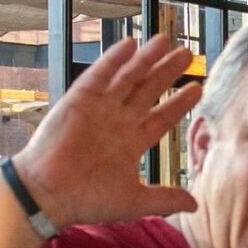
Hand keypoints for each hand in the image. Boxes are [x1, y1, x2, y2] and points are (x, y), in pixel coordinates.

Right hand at [9, 36, 201, 229]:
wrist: (49, 195)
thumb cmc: (88, 200)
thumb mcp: (134, 200)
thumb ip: (165, 197)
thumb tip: (196, 206)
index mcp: (131, 142)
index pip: (161, 117)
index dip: (179, 103)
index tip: (197, 88)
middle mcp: (117, 122)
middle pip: (148, 91)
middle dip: (167, 72)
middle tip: (187, 54)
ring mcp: (98, 109)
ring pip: (127, 78)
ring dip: (145, 59)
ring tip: (164, 41)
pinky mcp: (79, 100)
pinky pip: (99, 75)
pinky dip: (113, 59)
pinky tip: (130, 44)